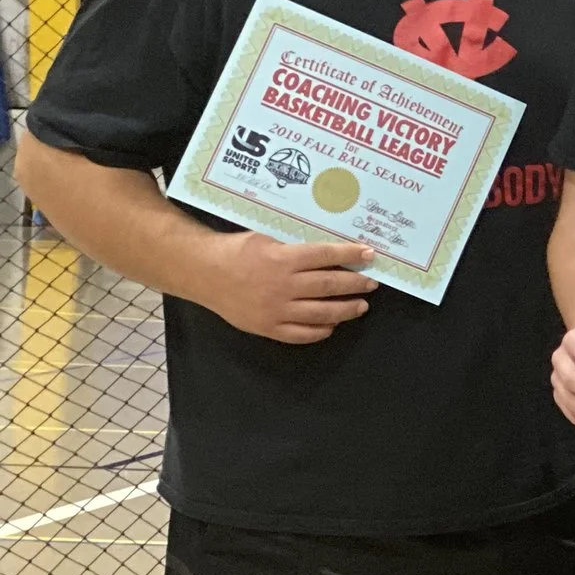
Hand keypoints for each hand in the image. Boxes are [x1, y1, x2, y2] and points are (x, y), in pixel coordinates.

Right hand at [203, 231, 377, 342]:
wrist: (203, 273)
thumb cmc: (237, 251)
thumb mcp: (268, 240)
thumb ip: (295, 249)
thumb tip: (330, 254)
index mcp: (283, 259)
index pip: (326, 255)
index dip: (351, 254)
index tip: (370, 254)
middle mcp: (283, 286)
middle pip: (329, 285)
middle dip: (355, 283)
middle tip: (372, 283)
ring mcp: (276, 310)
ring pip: (321, 312)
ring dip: (346, 309)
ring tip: (361, 305)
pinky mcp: (267, 328)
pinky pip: (301, 334)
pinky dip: (320, 331)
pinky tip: (331, 325)